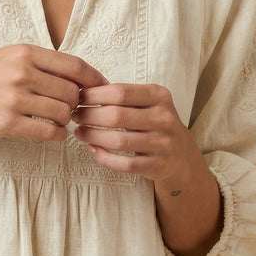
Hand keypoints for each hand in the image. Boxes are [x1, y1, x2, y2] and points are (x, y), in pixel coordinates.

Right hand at [0, 44, 108, 141]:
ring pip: (62, 113)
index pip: (75, 66)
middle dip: (77, 103)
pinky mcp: (7, 123)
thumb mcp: (7, 57)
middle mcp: (22, 73)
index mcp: (25, 53)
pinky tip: (53, 133)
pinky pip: (48, 132)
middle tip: (71, 109)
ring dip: (65, 120)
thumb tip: (76, 77)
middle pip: (72, 92)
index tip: (102, 89)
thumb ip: (39, 63)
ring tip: (58, 120)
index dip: (95, 79)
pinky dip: (57, 135)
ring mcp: (15, 99)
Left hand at [70, 81, 224, 255]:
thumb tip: (82, 90)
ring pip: (119, 141)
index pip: (121, 92)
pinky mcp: (158, 165)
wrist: (180, 154)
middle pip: (117, 116)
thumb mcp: (146, 102)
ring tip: (80, 132)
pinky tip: (93, 149)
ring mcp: (163, 143)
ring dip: (92, 137)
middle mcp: (165, 118)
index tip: (78, 98)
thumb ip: (121, 96)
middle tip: (75, 116)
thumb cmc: (152, 122)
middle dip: (89, 116)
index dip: (94, 95)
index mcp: (160, 96)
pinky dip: (104, 157)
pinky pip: (124, 164)